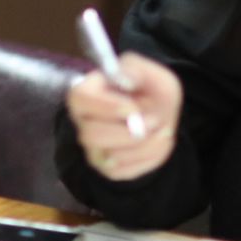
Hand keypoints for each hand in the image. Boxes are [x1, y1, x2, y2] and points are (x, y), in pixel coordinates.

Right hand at [66, 51, 182, 179]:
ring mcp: (93, 148)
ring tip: (161, 129)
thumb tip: (125, 79)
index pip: (79, 99)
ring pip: (109, 156)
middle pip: (91, 135)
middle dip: (129, 132)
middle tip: (154, 120)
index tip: (133, 109)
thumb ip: (138, 70)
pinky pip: (125, 170)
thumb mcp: (152, 74)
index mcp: (86, 93)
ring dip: (145, 144)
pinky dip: (149, 157)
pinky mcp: (108, 168)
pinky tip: (157, 142)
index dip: (106, 106)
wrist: (161, 118)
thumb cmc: (151, 93)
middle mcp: (83, 122)